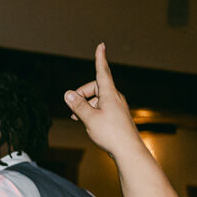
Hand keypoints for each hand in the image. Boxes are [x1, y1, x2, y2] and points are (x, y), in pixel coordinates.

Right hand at [62, 43, 145, 160]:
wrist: (128, 150)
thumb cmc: (111, 133)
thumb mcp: (89, 118)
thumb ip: (78, 105)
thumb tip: (68, 94)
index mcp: (109, 94)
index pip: (102, 72)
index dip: (100, 58)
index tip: (101, 45)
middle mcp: (115, 98)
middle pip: (95, 87)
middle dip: (82, 94)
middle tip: (72, 107)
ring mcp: (117, 107)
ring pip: (97, 100)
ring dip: (86, 106)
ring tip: (78, 118)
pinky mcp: (117, 116)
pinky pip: (102, 108)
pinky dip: (92, 112)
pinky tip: (88, 124)